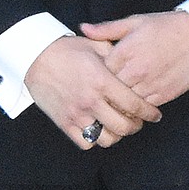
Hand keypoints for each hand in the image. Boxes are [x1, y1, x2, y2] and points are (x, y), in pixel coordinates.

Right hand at [24, 35, 161, 148]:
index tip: (155, 115)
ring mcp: (77, 114)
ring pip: (107, 139)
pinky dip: (96, 140)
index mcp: (102, 81)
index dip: (149, 112)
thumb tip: (136, 61)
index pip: (134, 104)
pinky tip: (99, 129)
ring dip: (117, 135)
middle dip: (136, 126)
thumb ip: (118, 56)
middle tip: (137, 121)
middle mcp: (91, 100)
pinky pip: (86, 143)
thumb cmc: (66, 49)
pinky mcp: (64, 122)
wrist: (34, 56)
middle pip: (124, 126)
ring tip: (118, 126)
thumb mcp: (95, 46)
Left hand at [80, 10, 188, 107]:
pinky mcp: (164, 95)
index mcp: (125, 51)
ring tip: (116, 101)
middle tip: (101, 94)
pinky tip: (135, 103)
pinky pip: (144, 107)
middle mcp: (136, 70)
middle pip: (110, 90)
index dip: (96, 74)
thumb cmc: (169, 26)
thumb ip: (107, 29)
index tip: (95, 76)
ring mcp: (150, 84)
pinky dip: (138, 107)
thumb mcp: (136, 22)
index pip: (100, 71)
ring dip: (121, 102)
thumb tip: (84, 29)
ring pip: (125, 102)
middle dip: (105, 92)